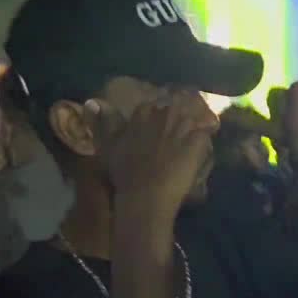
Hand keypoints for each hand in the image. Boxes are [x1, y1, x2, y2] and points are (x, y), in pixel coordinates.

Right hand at [95, 91, 216, 215]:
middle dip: (176, 123)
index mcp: (143, 112)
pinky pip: (206, 136)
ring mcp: (184, 126)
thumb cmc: (125, 173)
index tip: (157, 132)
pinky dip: (203, 144)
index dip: (158, 120)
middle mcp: (165, 114)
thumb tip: (92, 102)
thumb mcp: (110, 146)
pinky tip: (197, 156)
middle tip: (174, 143)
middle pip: (176, 110)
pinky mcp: (199, 141)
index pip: (155, 105)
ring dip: (191, 132)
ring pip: (193, 121)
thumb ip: (106, 122)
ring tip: (188, 149)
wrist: (146, 196)